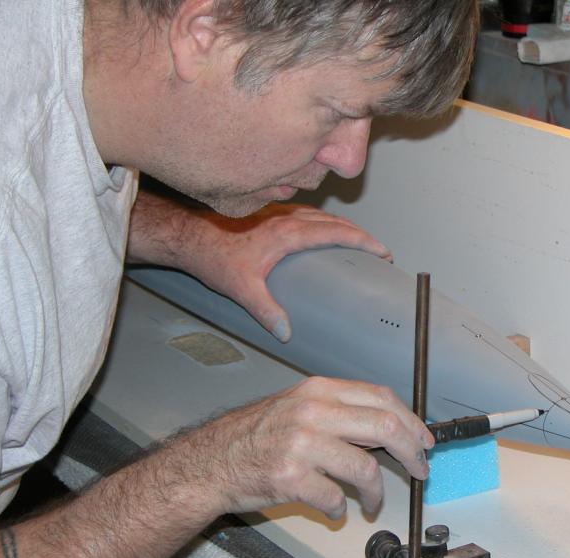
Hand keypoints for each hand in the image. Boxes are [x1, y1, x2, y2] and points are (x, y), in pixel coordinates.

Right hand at [180, 377, 432, 519]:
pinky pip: (335, 499)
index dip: (412, 422)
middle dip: (411, 453)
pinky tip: (334, 510)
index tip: (424, 442)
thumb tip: (390, 428)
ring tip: (372, 502)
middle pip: (385, 427)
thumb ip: (340, 411)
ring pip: (365, 469)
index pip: (382, 398)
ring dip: (377, 493)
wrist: (209, 462)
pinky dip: (340, 510)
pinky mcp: (291, 478)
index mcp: (319, 390)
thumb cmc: (254, 436)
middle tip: (419, 472)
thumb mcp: (297, 406)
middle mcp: (313, 411)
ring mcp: (301, 444)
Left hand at [189, 204, 390, 341]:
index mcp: (288, 232)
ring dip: (344, 226)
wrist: (187, 234)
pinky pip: (308, 214)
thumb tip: (285, 332)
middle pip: (336, 221)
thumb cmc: (212, 256)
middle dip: (361, 235)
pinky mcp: (270, 213)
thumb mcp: (241, 287)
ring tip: (358, 242)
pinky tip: (322, 233)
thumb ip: (265, 310)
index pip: (337, 232)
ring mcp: (279, 213)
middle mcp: (287, 218)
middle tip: (378, 251)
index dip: (364, 241)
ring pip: (322, 215)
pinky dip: (324, 222)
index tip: (382, 252)